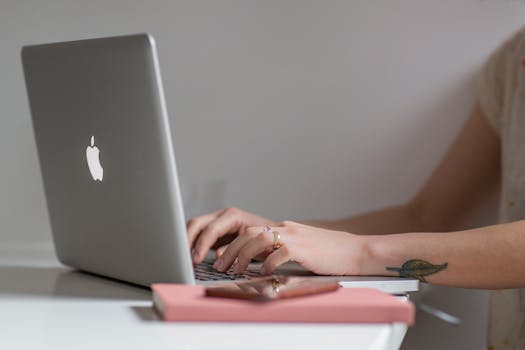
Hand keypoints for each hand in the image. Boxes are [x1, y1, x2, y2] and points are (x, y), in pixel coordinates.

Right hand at [187, 207, 276, 263]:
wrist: (274, 237)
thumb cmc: (266, 240)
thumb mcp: (252, 246)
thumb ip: (234, 250)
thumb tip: (216, 256)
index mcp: (233, 216)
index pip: (211, 228)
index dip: (201, 244)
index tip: (196, 259)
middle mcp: (223, 216)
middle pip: (197, 223)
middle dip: (187, 240)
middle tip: (184, 258)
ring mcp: (217, 221)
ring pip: (194, 227)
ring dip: (186, 241)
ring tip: (182, 257)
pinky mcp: (214, 230)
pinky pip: (198, 233)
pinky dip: (191, 243)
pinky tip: (188, 255)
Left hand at [213, 221, 366, 275]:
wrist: (357, 251)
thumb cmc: (332, 253)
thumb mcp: (303, 247)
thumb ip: (282, 250)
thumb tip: (262, 261)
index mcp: (286, 227)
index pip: (252, 231)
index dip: (234, 244)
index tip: (224, 258)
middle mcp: (287, 228)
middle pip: (249, 234)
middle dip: (231, 250)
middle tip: (221, 265)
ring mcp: (295, 236)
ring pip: (258, 241)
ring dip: (243, 256)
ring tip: (235, 270)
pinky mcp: (303, 248)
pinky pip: (277, 254)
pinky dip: (266, 264)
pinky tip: (263, 272)